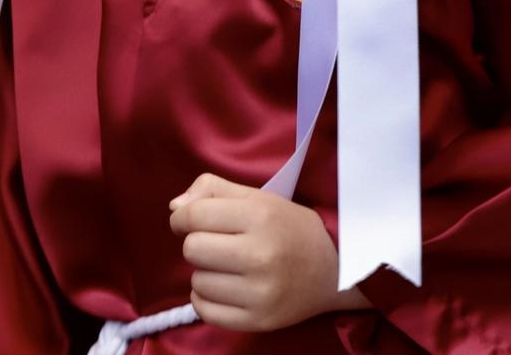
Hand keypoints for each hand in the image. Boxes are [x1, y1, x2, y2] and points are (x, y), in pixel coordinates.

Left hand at [168, 174, 368, 332]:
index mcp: (259, 217)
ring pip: (197, 282)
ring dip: (205, 273)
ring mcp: (260, 293)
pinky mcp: (260, 320)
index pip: (192, 216)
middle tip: (218, 244)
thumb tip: (174, 208)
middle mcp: (260, 255)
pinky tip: (224, 288)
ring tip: (228, 267)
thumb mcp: (256, 197)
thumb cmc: (289, 228)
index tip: (190, 221)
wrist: (336, 270)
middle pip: (191, 249)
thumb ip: (212, 190)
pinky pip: (206, 312)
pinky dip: (206, 299)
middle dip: (198, 243)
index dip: (183, 217)